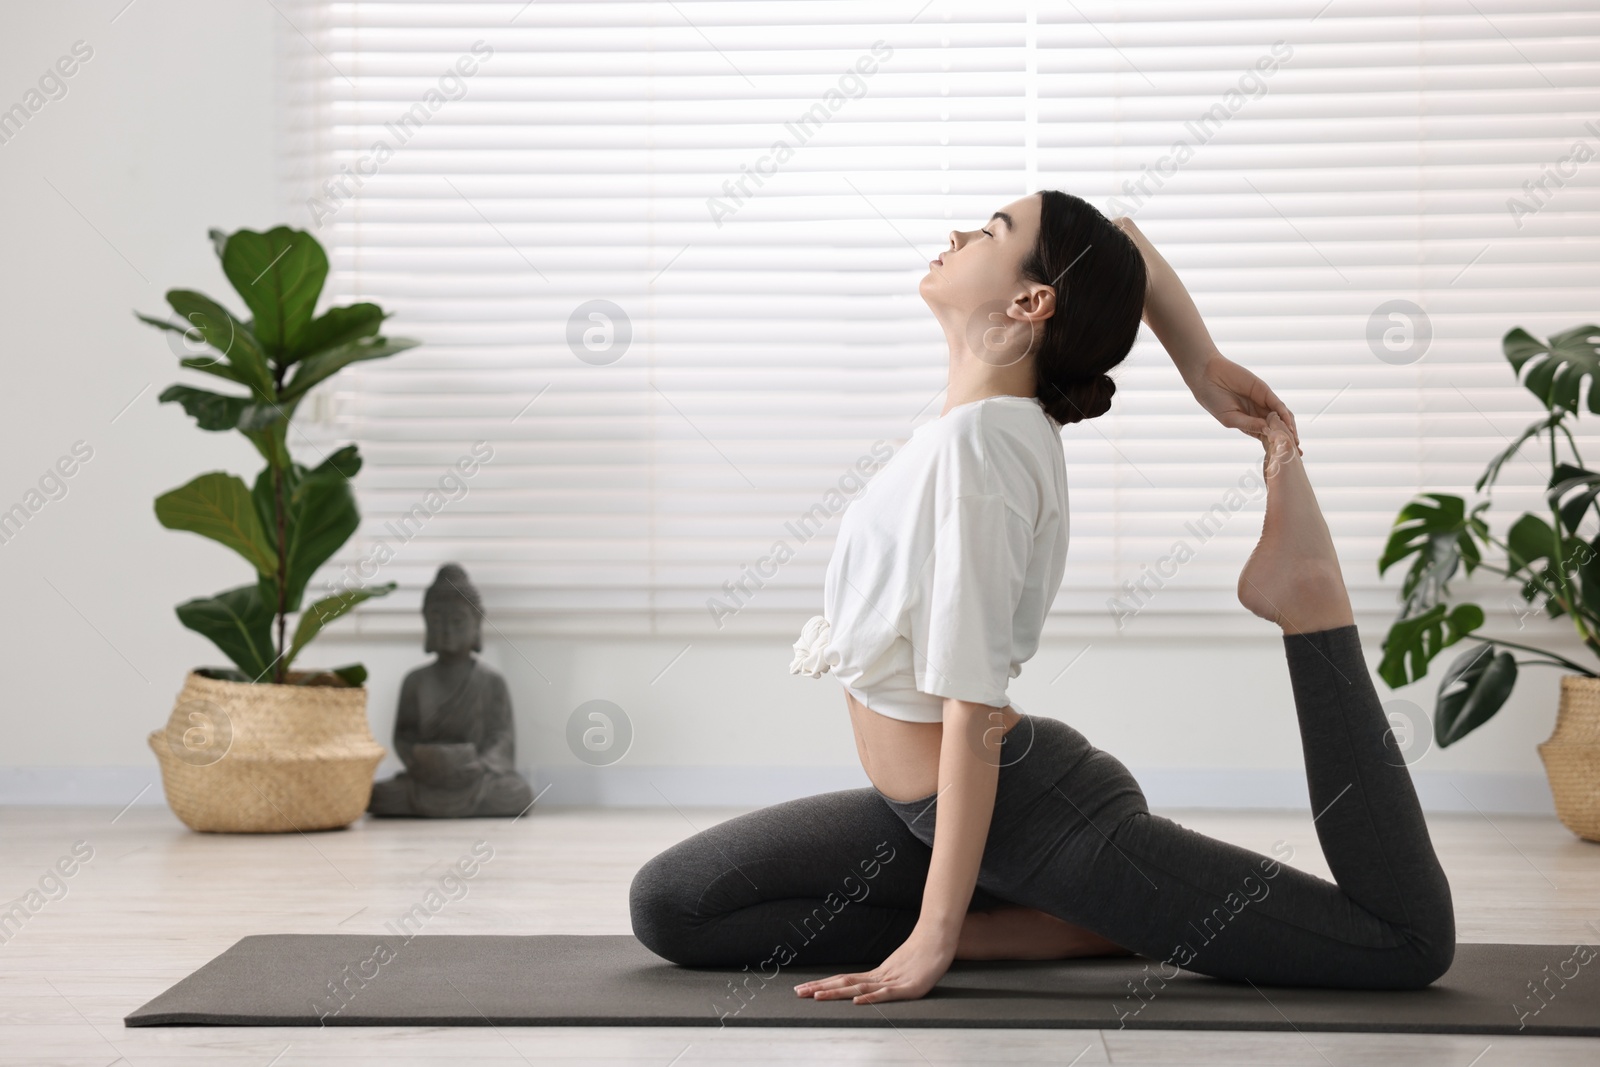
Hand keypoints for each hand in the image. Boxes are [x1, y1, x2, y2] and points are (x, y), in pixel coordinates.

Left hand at [793, 927, 954, 1004]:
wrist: (939, 935)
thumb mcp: (902, 968)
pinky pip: (886, 994)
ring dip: (836, 993)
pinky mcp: (909, 987)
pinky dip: (870, 998)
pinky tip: (855, 1001)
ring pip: (859, 988)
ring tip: (816, 996)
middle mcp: (880, 976)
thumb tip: (871, 984)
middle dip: (820, 988)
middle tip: (797, 992)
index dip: (824, 985)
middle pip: (845, 983)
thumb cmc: (923, 951)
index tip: (804, 989)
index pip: (844, 980)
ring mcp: (893, 980)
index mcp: (877, 973)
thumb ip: (888, 978)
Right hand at [1185, 352, 1301, 453]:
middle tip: (1296, 453)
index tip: (1287, 460)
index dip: (1276, 447)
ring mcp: (1263, 403)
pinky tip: (1288, 425)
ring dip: (1289, 429)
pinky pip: (1278, 405)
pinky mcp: (1265, 392)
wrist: (1208, 378)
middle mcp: (1259, 415)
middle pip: (1278, 429)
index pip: (1267, 438)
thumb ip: (1249, 425)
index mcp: (1249, 424)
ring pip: (1282, 418)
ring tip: (1293, 441)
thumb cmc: (1214, 400)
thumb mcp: (1230, 418)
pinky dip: (1284, 415)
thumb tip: (1267, 431)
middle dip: (1288, 440)